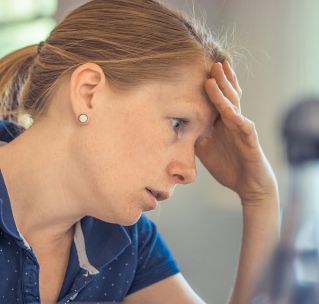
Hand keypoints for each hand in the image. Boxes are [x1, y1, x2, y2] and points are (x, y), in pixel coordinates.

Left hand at [195, 61, 277, 203]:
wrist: (247, 184)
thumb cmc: (227, 165)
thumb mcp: (204, 149)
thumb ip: (194, 136)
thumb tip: (174, 128)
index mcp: (221, 122)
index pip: (216, 99)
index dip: (211, 85)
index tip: (198, 70)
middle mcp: (232, 121)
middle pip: (226, 96)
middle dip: (219, 79)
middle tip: (210, 62)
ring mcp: (241, 129)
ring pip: (233, 105)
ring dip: (224, 91)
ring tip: (216, 75)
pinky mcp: (250, 140)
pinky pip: (243, 126)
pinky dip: (236, 117)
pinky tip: (228, 110)